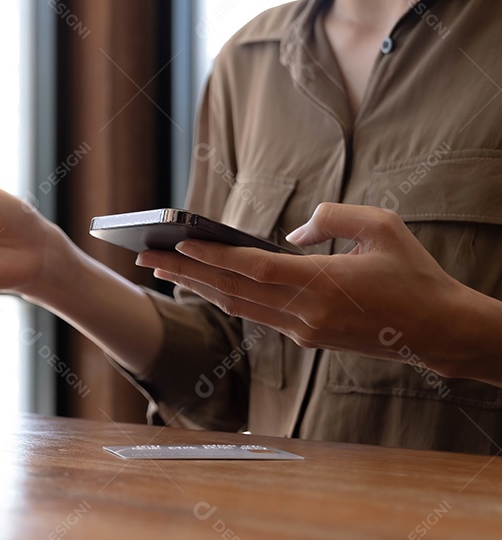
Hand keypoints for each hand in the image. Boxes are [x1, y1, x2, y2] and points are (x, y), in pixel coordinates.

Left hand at [136, 203, 477, 376]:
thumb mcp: (382, 226)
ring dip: (197, 287)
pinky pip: (256, 315)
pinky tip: (205, 285)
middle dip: (183, 273)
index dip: (210, 258)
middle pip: (230, 291)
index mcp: (321, 285)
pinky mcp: (307, 338)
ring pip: (237, 307)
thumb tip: (292, 235)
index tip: (176, 244)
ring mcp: (303, 330)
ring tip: (162, 269)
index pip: (251, 270)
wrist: (439, 332)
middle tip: (144, 256)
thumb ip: (332, 217)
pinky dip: (226, 297)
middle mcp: (305, 314)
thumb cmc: (414, 274)